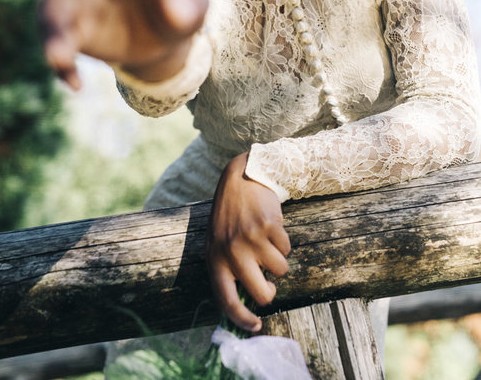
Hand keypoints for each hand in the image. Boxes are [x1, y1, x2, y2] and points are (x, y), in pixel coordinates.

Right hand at [24, 0, 207, 88]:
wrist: (167, 44)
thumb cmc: (181, 10)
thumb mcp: (195, 7)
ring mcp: (79, 0)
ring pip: (50, 6)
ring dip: (49, 31)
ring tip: (58, 58)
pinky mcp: (74, 32)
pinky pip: (58, 45)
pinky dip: (61, 65)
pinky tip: (74, 83)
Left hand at [206, 152, 290, 331]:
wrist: (241, 177)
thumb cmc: (229, 215)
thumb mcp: (217, 241)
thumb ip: (226, 269)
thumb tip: (244, 305)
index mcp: (214, 258)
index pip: (226, 300)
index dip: (241, 319)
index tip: (255, 326)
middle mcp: (231, 251)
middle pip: (261, 294)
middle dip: (270, 292)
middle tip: (269, 284)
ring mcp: (251, 239)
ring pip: (280, 271)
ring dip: (278, 260)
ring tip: (266, 242)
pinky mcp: (269, 226)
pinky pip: (287, 249)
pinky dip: (283, 242)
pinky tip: (272, 227)